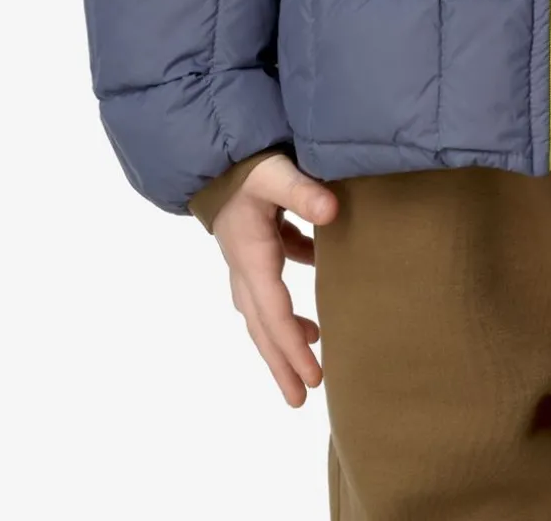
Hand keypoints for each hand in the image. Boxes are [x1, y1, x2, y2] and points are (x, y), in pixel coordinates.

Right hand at [209, 152, 340, 406]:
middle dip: (281, 363)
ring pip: (263, 311)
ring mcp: (246, 260)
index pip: (275, 314)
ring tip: (309, 355)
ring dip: (282, 337)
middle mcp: (244, 268)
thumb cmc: (247, 165)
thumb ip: (303, 192)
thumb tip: (333, 211)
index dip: (294, 348)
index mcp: (252, 260)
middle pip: (263, 327)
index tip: (314, 376)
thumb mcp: (275, 174)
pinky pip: (269, 287)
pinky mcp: (252, 248)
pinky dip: (287, 301)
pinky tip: (315, 299)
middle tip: (301, 397)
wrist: (217, 153)